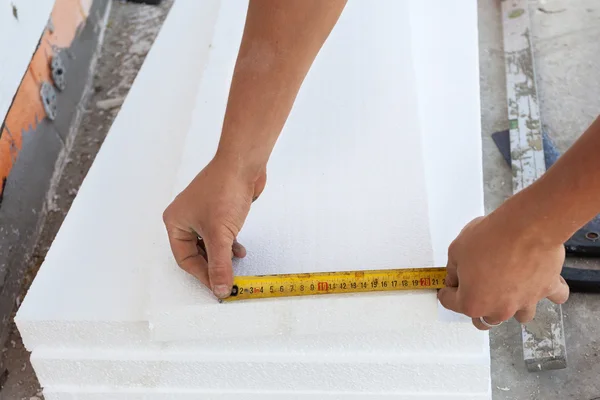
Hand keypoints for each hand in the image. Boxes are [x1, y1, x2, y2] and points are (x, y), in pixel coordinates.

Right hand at [163, 156, 265, 297]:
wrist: (243, 164)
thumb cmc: (224, 190)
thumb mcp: (220, 235)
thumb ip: (220, 265)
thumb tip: (220, 288)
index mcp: (175, 222)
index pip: (185, 259)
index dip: (202, 274)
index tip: (217, 287)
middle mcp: (185, 217)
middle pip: (196, 253)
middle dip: (212, 265)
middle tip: (227, 279)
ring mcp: (202, 213)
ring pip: (210, 244)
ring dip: (222, 256)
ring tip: (235, 264)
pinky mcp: (218, 209)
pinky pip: (219, 234)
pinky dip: (228, 244)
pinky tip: (239, 250)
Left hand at [437, 211, 568, 329]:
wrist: (525, 227)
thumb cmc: (489, 238)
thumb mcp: (456, 250)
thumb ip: (453, 269)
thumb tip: (455, 277)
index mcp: (472, 303)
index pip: (450, 303)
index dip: (446, 290)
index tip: (447, 284)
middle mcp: (499, 310)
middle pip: (484, 320)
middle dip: (477, 307)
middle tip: (474, 290)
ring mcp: (525, 302)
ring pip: (519, 316)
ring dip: (512, 307)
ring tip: (508, 291)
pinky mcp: (547, 290)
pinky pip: (554, 298)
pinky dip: (548, 292)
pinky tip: (542, 283)